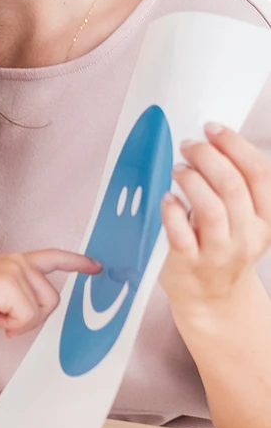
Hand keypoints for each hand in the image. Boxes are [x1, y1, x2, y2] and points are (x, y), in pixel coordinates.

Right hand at [0, 250, 100, 335]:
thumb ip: (18, 296)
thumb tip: (32, 314)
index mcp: (14, 261)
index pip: (52, 257)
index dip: (77, 262)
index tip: (95, 266)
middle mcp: (18, 262)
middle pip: (52, 298)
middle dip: (33, 317)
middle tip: (5, 319)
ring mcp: (16, 271)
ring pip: (41, 310)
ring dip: (19, 322)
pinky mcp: (11, 285)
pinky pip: (27, 318)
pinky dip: (10, 325)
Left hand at [161, 124, 270, 311]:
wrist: (212, 299)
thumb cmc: (221, 248)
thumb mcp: (242, 219)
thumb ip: (234, 187)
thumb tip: (212, 142)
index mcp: (265, 218)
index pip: (259, 173)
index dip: (235, 145)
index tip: (213, 128)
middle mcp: (247, 235)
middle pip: (232, 185)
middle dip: (207, 157)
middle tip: (187, 146)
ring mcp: (219, 252)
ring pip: (210, 207)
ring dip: (191, 180)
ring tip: (177, 169)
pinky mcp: (190, 264)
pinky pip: (180, 233)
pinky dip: (172, 211)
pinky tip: (167, 198)